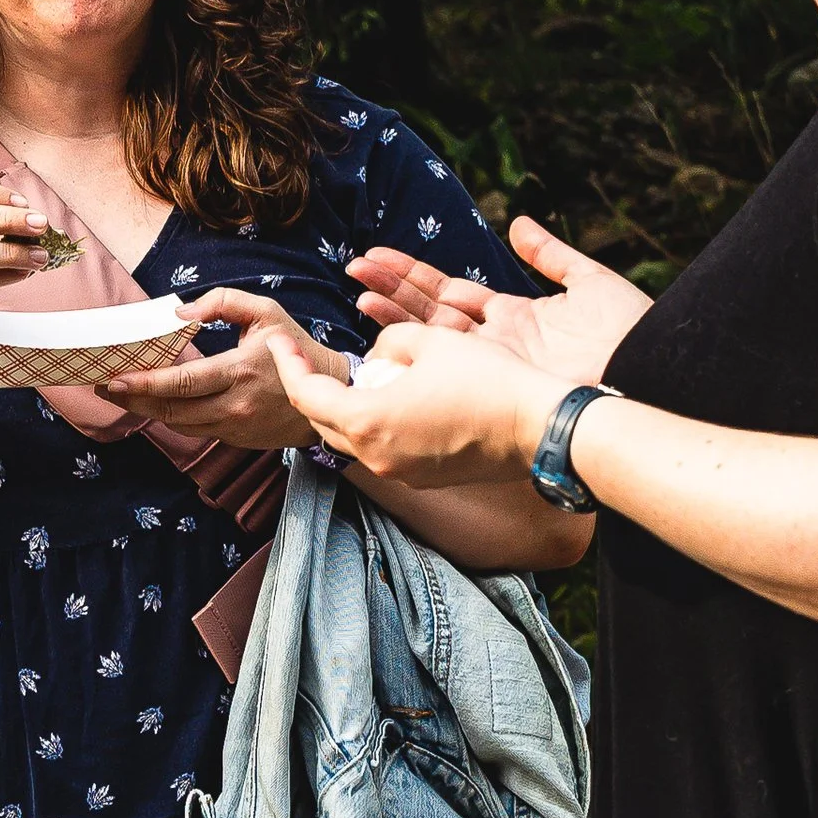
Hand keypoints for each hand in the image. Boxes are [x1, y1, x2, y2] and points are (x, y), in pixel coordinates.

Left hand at [98, 287, 323, 445]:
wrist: (328, 391)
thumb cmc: (293, 346)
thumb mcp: (265, 311)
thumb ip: (223, 302)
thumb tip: (180, 314)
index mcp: (240, 370)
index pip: (182, 383)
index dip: (144, 382)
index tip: (114, 377)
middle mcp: (235, 405)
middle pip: (172, 410)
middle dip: (133, 399)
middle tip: (104, 386)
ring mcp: (236, 427)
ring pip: (180, 425)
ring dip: (148, 410)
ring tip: (121, 393)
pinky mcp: (237, 438)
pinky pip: (196, 430)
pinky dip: (173, 417)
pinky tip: (155, 402)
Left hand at [272, 323, 547, 491]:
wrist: (539, 426)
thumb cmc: (486, 377)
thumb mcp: (430, 339)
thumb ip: (388, 342)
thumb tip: (378, 356)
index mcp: (367, 421)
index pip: (306, 394)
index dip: (288, 364)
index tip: (278, 341)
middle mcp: (376, 456)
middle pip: (322, 422)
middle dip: (310, 388)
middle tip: (304, 358)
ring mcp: (401, 472)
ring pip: (352, 439)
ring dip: (344, 408)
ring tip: (350, 376)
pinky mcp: (425, 478)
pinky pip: (383, 449)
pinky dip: (375, 424)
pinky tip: (390, 399)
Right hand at [348, 212, 650, 392]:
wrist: (644, 371)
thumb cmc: (628, 333)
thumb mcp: (590, 282)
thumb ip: (550, 255)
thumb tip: (519, 224)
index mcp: (515, 315)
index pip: (452, 291)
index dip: (416, 274)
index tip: (380, 257)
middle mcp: (495, 339)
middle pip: (431, 309)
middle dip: (393, 289)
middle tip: (355, 268)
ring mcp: (489, 359)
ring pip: (428, 330)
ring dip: (391, 309)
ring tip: (357, 288)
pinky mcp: (490, 373)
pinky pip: (441, 353)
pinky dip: (408, 335)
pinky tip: (379, 320)